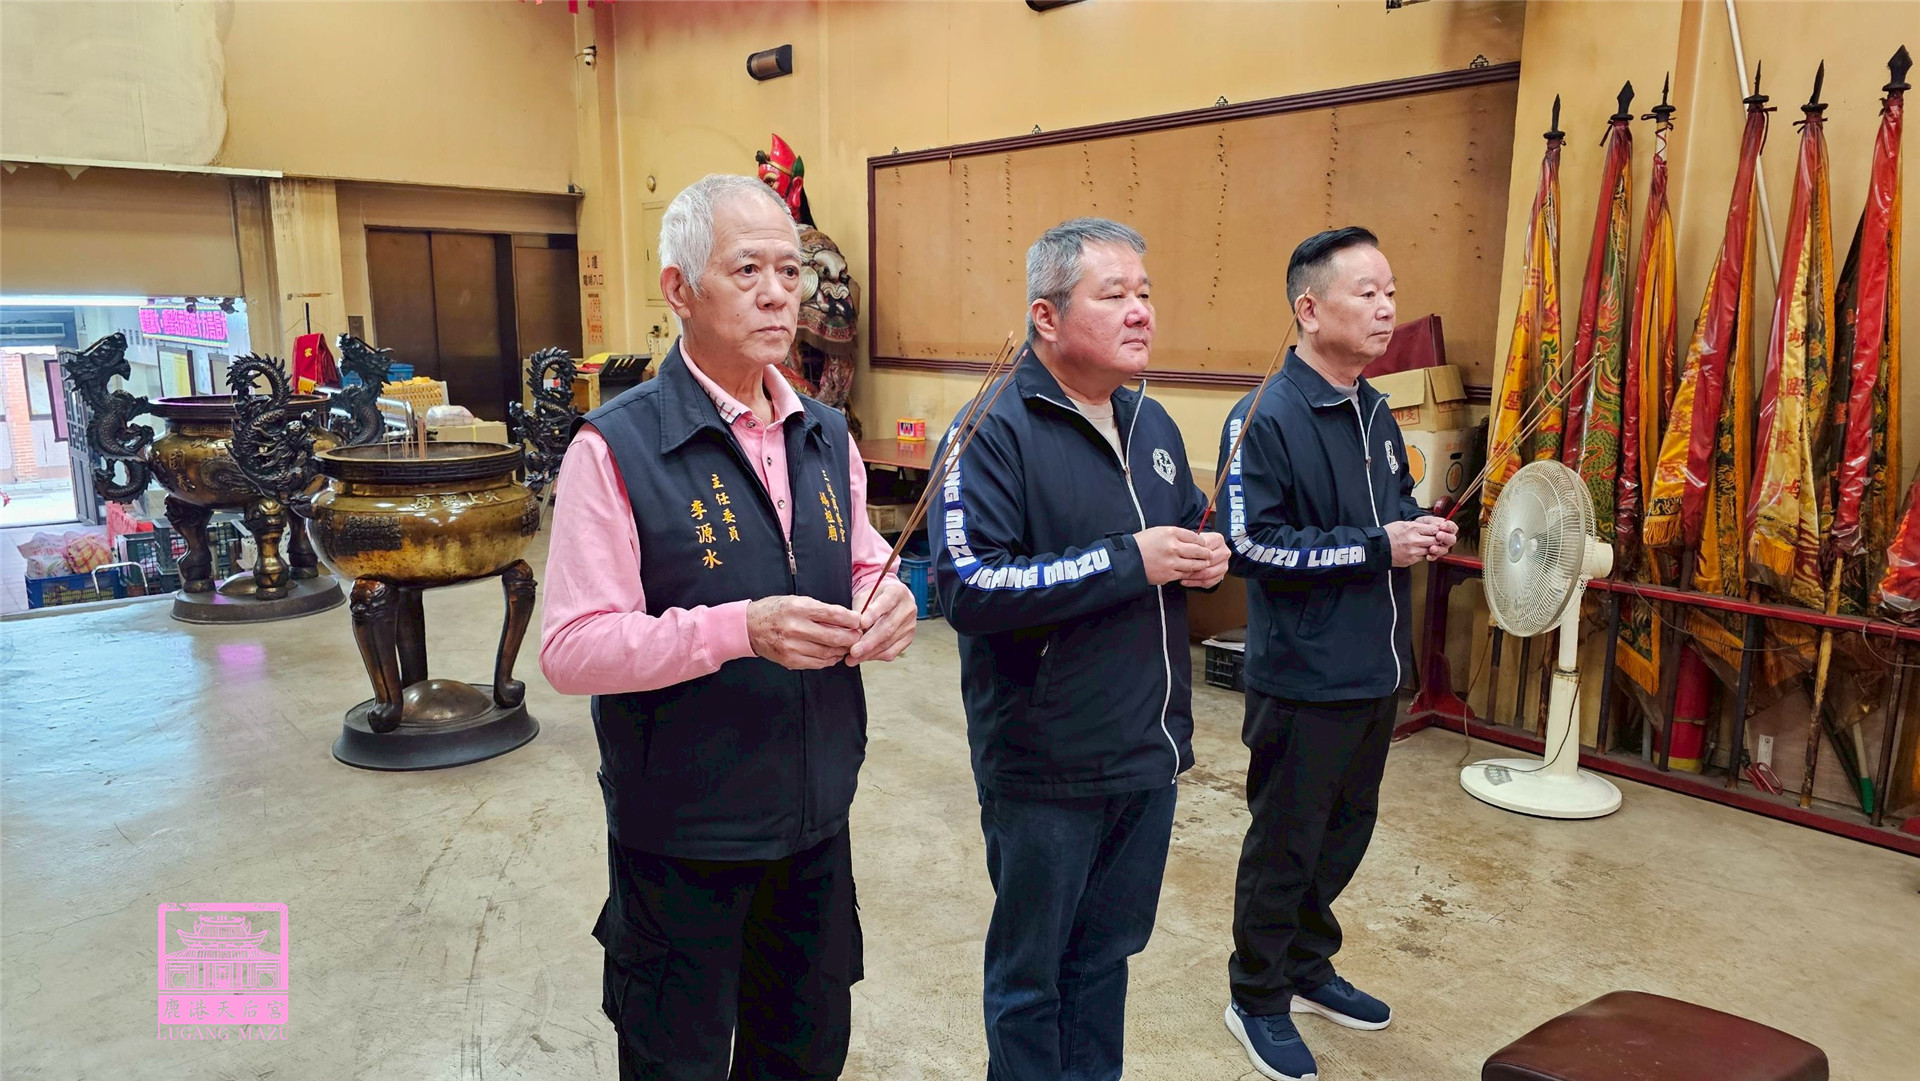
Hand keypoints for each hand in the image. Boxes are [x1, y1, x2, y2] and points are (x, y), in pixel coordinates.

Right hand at [747, 596, 862, 669]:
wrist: (750, 627)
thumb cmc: (776, 610)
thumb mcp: (797, 601)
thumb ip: (820, 609)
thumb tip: (846, 618)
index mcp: (799, 608)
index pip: (833, 615)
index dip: (851, 619)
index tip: (859, 621)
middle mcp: (796, 627)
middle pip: (833, 637)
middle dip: (850, 638)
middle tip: (858, 636)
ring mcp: (792, 646)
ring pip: (827, 652)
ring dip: (841, 650)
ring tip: (847, 645)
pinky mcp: (790, 660)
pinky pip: (817, 663)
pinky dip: (829, 659)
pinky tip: (833, 654)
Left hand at [846, 577, 916, 664]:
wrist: (892, 600)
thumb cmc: (876, 597)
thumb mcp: (865, 595)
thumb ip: (860, 609)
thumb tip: (852, 628)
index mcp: (896, 592)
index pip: (886, 602)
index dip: (874, 613)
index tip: (862, 623)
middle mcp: (906, 608)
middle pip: (888, 627)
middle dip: (869, 641)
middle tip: (854, 650)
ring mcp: (909, 624)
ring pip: (889, 642)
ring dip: (870, 652)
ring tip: (854, 658)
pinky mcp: (908, 638)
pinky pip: (892, 651)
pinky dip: (876, 656)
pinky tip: (865, 657)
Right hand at [1135, 526, 1211, 585]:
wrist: (1129, 559)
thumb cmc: (1141, 544)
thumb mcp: (1158, 531)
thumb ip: (1175, 535)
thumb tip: (1190, 540)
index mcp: (1171, 533)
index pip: (1194, 537)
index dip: (1202, 542)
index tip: (1203, 544)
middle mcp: (1173, 547)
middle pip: (1198, 551)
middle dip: (1206, 553)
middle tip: (1209, 554)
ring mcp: (1172, 562)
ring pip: (1194, 564)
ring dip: (1201, 564)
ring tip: (1204, 563)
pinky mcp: (1169, 574)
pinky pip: (1185, 574)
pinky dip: (1190, 572)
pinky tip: (1191, 571)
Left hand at [1179, 530, 1229, 588]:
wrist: (1206, 549)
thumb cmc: (1197, 544)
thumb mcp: (1194, 539)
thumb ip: (1191, 544)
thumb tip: (1181, 552)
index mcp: (1218, 540)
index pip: (1204, 549)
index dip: (1192, 555)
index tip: (1180, 559)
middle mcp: (1224, 552)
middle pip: (1207, 562)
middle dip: (1192, 567)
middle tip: (1179, 569)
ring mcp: (1224, 565)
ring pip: (1208, 574)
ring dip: (1193, 576)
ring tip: (1181, 575)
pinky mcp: (1221, 576)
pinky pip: (1208, 582)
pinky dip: (1195, 583)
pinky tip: (1186, 581)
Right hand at [1384, 520, 1440, 567]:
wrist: (1377, 547)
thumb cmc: (1388, 534)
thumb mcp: (1402, 524)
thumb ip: (1417, 525)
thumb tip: (1429, 527)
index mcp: (1412, 529)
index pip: (1434, 529)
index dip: (1438, 530)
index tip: (1437, 531)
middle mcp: (1414, 540)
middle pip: (1435, 540)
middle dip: (1437, 539)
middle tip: (1435, 538)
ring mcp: (1413, 552)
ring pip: (1431, 550)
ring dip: (1431, 547)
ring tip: (1426, 544)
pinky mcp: (1411, 560)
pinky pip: (1423, 557)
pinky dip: (1423, 554)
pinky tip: (1419, 550)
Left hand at [1414, 515, 1459, 560]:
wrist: (1414, 532)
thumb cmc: (1424, 525)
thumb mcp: (1428, 520)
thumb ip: (1435, 522)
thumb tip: (1439, 525)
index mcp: (1448, 529)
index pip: (1452, 528)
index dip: (1448, 527)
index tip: (1441, 526)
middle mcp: (1447, 539)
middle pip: (1451, 539)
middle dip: (1445, 537)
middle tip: (1439, 535)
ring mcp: (1442, 547)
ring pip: (1444, 550)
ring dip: (1439, 549)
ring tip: (1432, 547)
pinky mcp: (1435, 554)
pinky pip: (1435, 556)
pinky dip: (1432, 556)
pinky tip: (1428, 555)